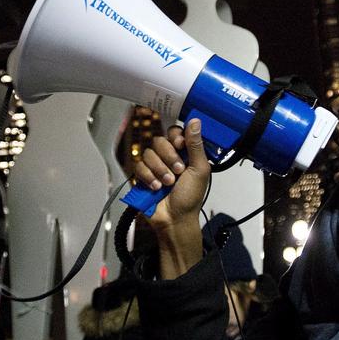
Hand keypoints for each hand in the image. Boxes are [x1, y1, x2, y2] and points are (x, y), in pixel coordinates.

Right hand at [132, 118, 209, 277]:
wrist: (175, 219)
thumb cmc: (190, 197)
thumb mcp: (199, 170)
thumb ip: (196, 145)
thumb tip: (195, 120)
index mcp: (184, 153)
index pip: (174, 132)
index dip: (175, 136)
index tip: (181, 145)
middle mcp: (168, 156)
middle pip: (159, 140)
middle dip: (169, 157)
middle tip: (178, 171)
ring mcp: (153, 165)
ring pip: (148, 153)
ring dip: (160, 170)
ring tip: (168, 184)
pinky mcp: (142, 175)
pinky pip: (138, 166)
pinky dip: (148, 177)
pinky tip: (156, 187)